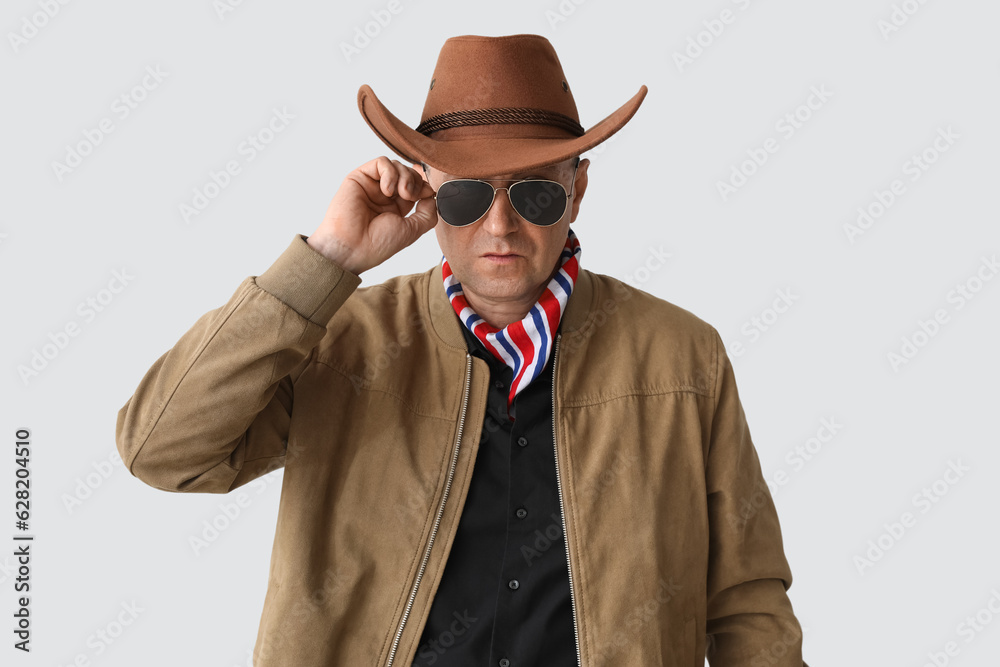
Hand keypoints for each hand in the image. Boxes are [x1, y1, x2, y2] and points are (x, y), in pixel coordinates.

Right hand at [308, 156, 437, 274]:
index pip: (416, 187)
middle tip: (411, 196)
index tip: (427, 194)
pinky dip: (389, 173)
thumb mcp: (412, 230)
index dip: (424, 187)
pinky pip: (381, 162)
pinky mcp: (360, 177)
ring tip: (400, 194)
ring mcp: (372, 186)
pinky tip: (387, 190)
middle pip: (408, 173)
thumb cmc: (378, 244)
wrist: (352, 247)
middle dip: (415, 181)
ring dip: (404, 176)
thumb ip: (427, 213)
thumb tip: (432, 195)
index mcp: (397, 208)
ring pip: (396, 165)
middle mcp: (384, 195)